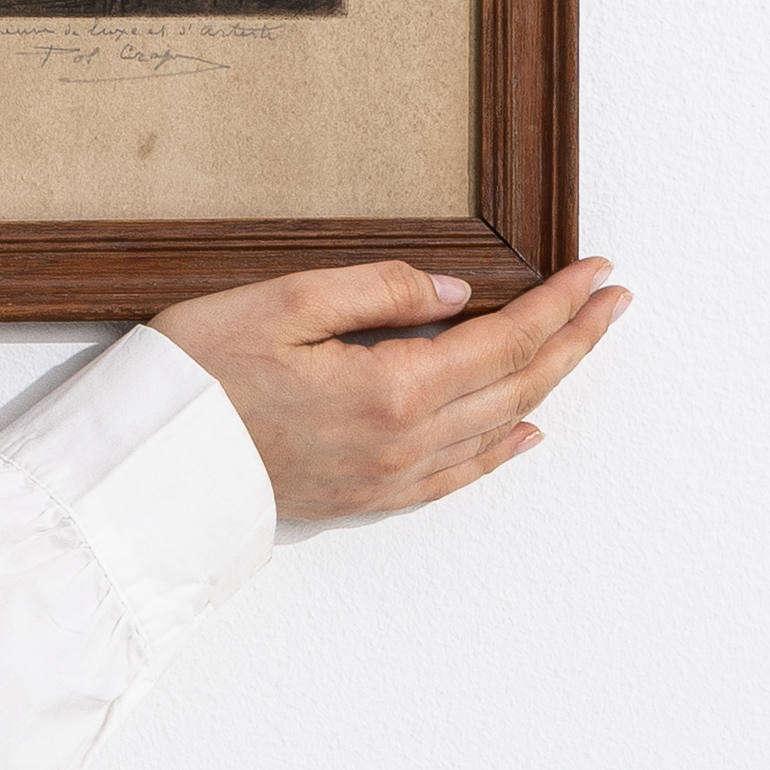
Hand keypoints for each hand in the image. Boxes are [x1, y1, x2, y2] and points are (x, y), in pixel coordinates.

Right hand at [150, 257, 628, 519]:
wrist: (155, 463)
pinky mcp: (369, 496)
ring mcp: (391, 476)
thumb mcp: (284, 303)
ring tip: (584, 344)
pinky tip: (528, 432)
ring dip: (550, 383)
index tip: (597, 272)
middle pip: (517, 385)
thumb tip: (458, 293)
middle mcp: (406, 441)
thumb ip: (379, 292)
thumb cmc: (202, 372)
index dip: (559, 306)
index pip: (504, 340)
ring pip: (498, 427)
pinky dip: (504, 449)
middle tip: (614, 299)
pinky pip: (460, 475)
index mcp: (392, 387)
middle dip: (574, 339)